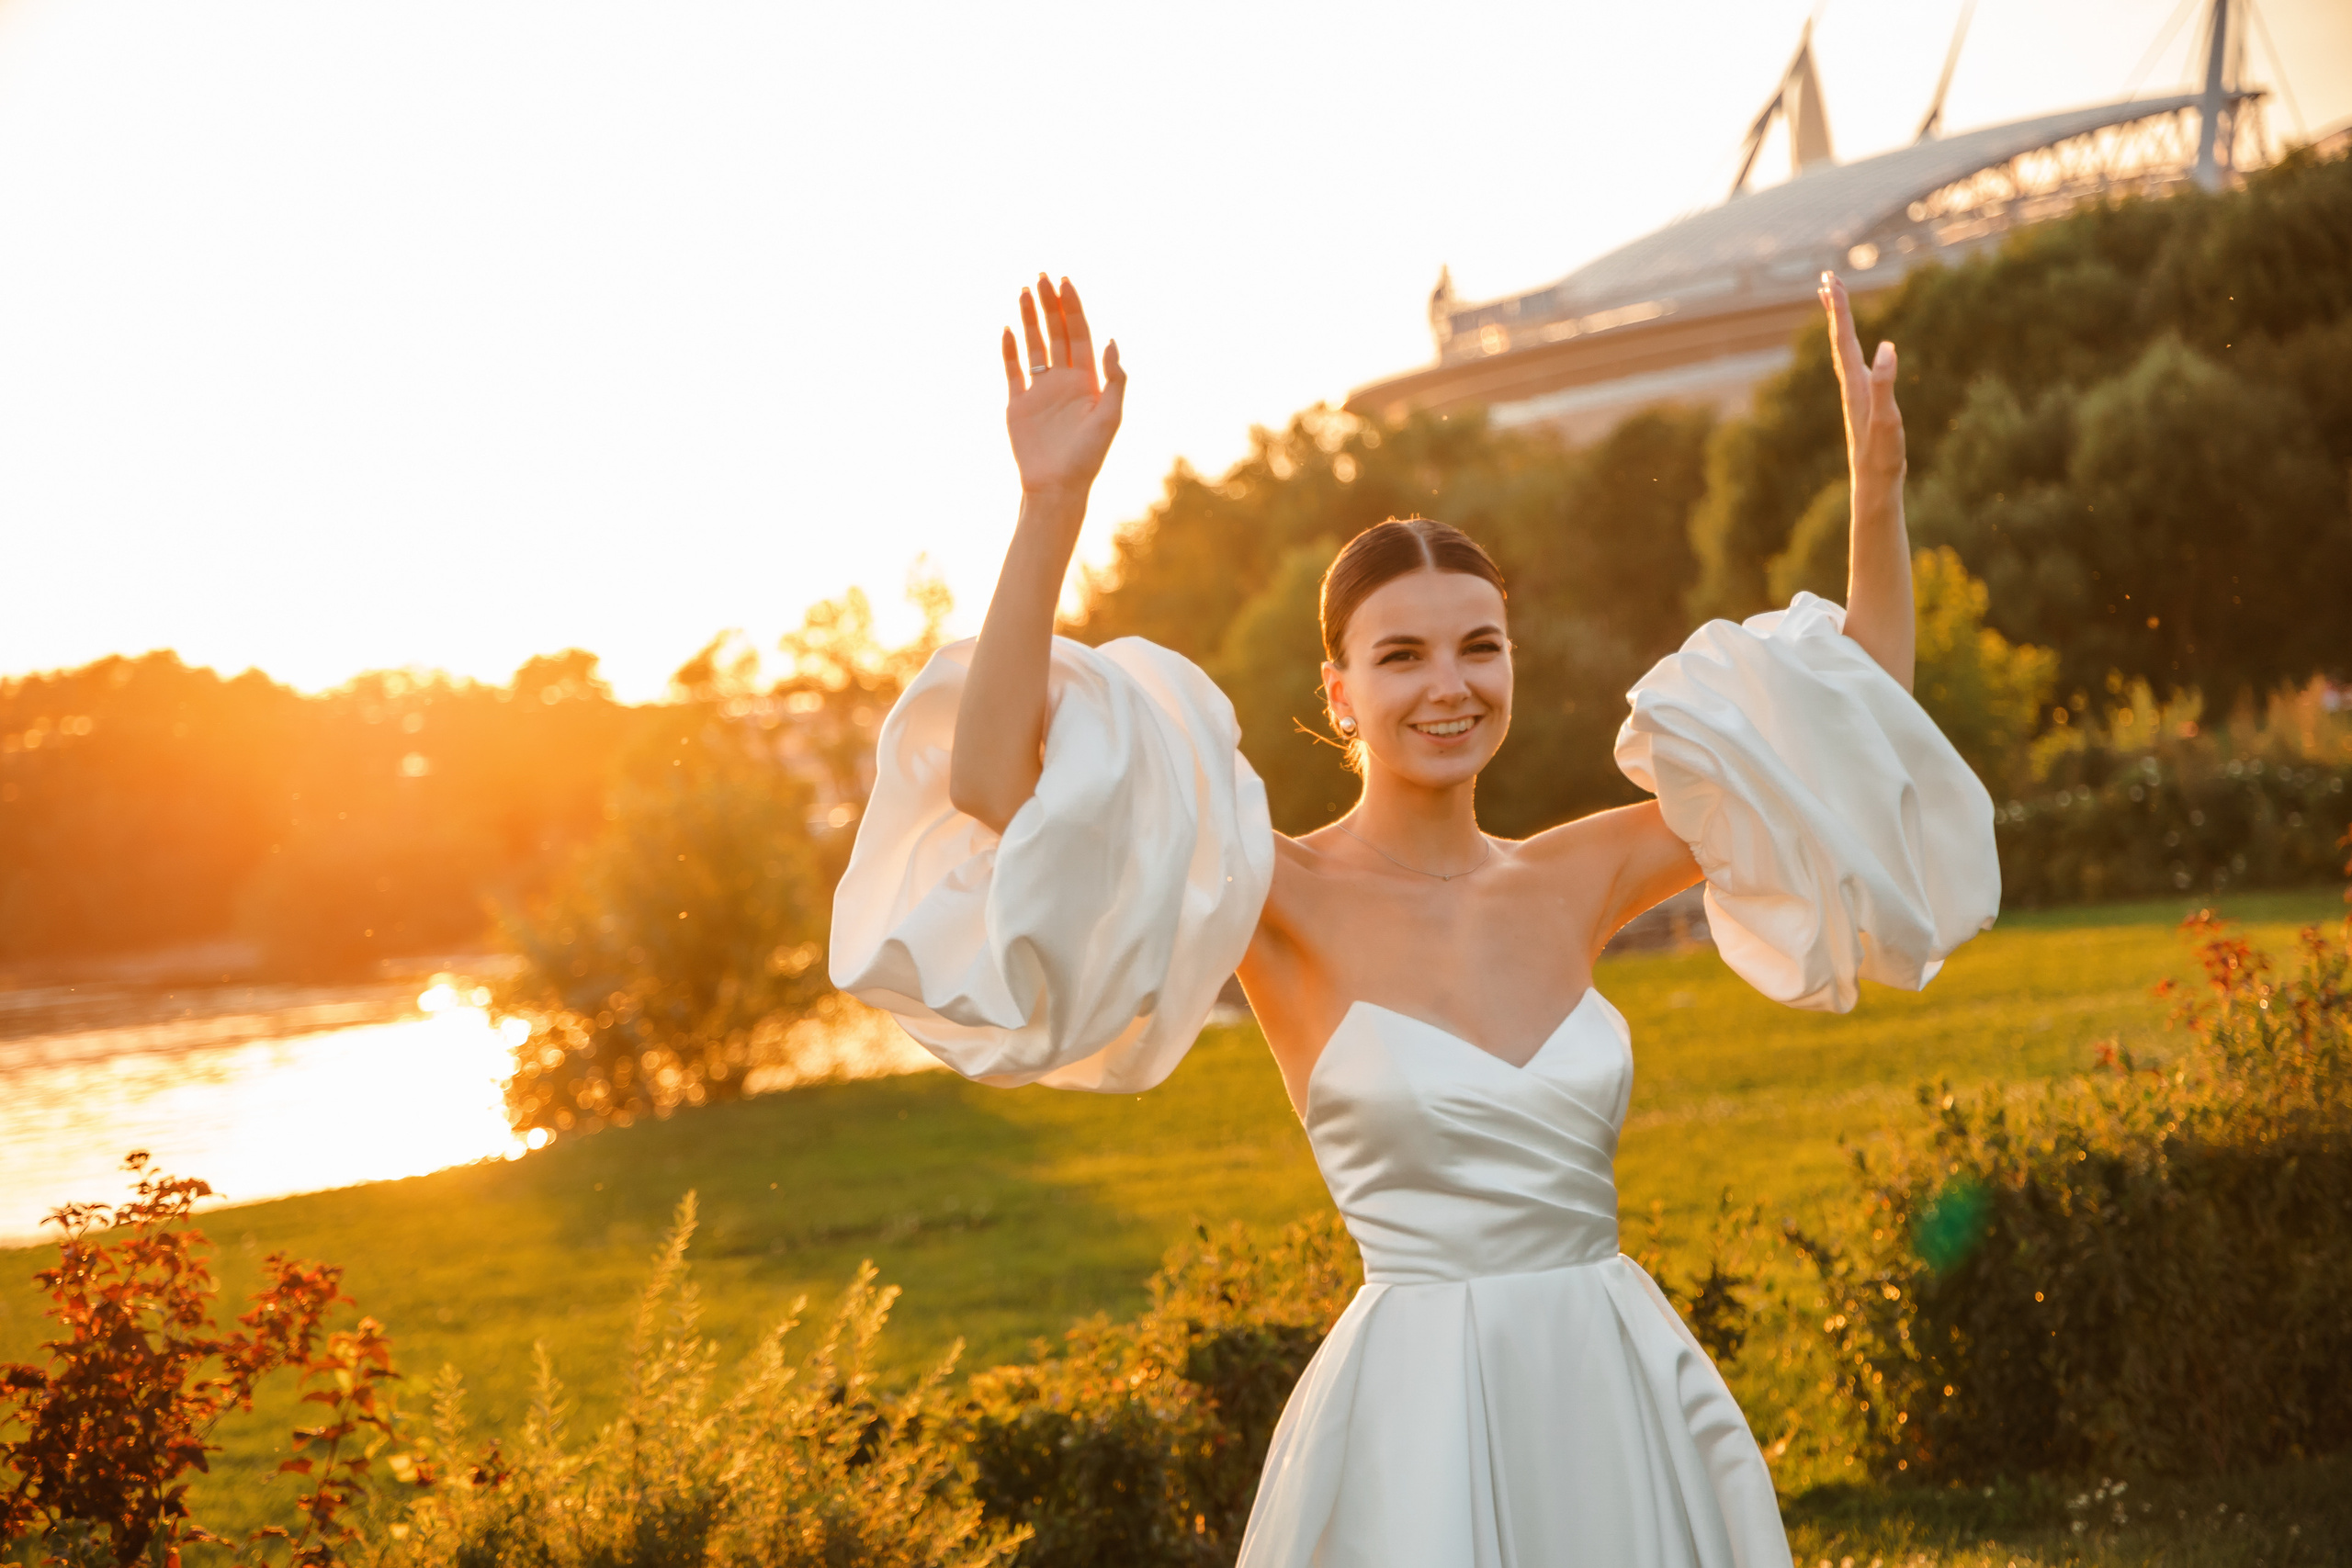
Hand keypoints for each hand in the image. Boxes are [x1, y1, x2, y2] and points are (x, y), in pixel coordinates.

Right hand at [1003, 275, 1125, 502]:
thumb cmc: (1088, 457)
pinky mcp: (1019, 405)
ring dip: (1030, 318)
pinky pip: (1012, 371)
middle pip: (1056, 333)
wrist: (1056, 487)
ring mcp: (1040, 391)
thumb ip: (1115, 379)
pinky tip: (1008, 328)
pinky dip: (1009, 350)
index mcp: (1088, 381)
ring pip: (1034, 346)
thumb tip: (1112, 340)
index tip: (1065, 281)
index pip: (1079, 334)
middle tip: (1041, 276)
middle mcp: (1064, 381)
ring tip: (1023, 290)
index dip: (1073, 307)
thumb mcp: (1110, 417)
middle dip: (1049, 304)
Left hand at [1819, 272, 1904, 495]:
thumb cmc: (1882, 456)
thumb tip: (1886, 347)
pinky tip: (1854, 347)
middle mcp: (1852, 386)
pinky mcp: (1864, 404)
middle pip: (1839, 339)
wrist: (1873, 486)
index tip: (1832, 281)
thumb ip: (1886, 384)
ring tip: (1833, 300)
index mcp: (1856, 385)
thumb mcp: (1888, 419)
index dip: (1840, 310)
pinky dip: (1851, 346)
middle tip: (1827, 277)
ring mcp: (1856, 394)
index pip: (1845, 339)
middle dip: (1834, 307)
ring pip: (1843, 351)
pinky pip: (1853, 365)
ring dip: (1838, 323)